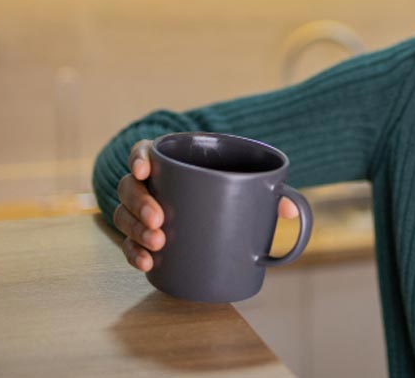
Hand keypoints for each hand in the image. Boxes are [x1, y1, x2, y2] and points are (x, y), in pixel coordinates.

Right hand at [114, 138, 300, 271]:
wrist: (220, 214)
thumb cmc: (231, 190)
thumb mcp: (248, 184)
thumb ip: (268, 192)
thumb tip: (290, 209)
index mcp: (170, 161)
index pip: (143, 151)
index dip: (138, 158)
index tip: (145, 171)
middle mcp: (150, 184)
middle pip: (130, 187)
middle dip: (140, 204)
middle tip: (160, 221)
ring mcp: (142, 212)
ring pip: (123, 216)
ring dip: (136, 230)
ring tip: (157, 243)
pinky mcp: (144, 237)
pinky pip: (129, 245)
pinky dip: (135, 254)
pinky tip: (147, 263)